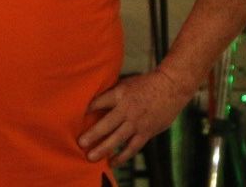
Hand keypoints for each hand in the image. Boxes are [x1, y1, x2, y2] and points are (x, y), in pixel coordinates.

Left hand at [77, 69, 191, 166]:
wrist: (170, 88)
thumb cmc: (144, 84)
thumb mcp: (125, 83)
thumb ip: (111, 93)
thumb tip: (93, 101)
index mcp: (120, 94)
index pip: (99, 102)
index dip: (87, 110)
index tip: (74, 116)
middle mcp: (127, 109)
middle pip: (106, 124)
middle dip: (92, 134)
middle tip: (80, 143)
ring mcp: (137, 122)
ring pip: (118, 138)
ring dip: (104, 148)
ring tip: (91, 157)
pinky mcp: (146, 132)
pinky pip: (132, 147)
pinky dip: (122, 156)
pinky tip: (112, 162)